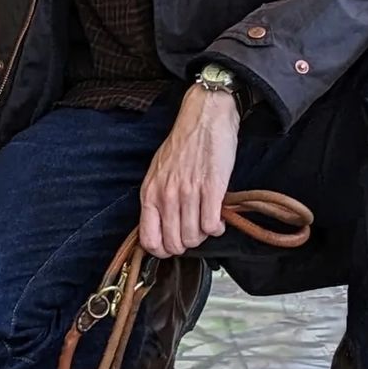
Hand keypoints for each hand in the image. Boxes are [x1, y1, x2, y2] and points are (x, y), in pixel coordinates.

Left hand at [140, 85, 238, 257]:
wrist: (204, 118)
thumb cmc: (183, 144)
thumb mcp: (158, 171)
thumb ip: (156, 199)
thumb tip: (160, 228)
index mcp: (150, 192)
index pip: (149, 240)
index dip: (163, 251)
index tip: (173, 245)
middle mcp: (166, 195)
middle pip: (175, 244)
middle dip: (187, 243)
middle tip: (195, 231)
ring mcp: (188, 192)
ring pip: (194, 238)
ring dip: (204, 235)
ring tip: (207, 221)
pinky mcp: (212, 188)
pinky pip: (212, 226)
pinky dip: (217, 228)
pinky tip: (218, 217)